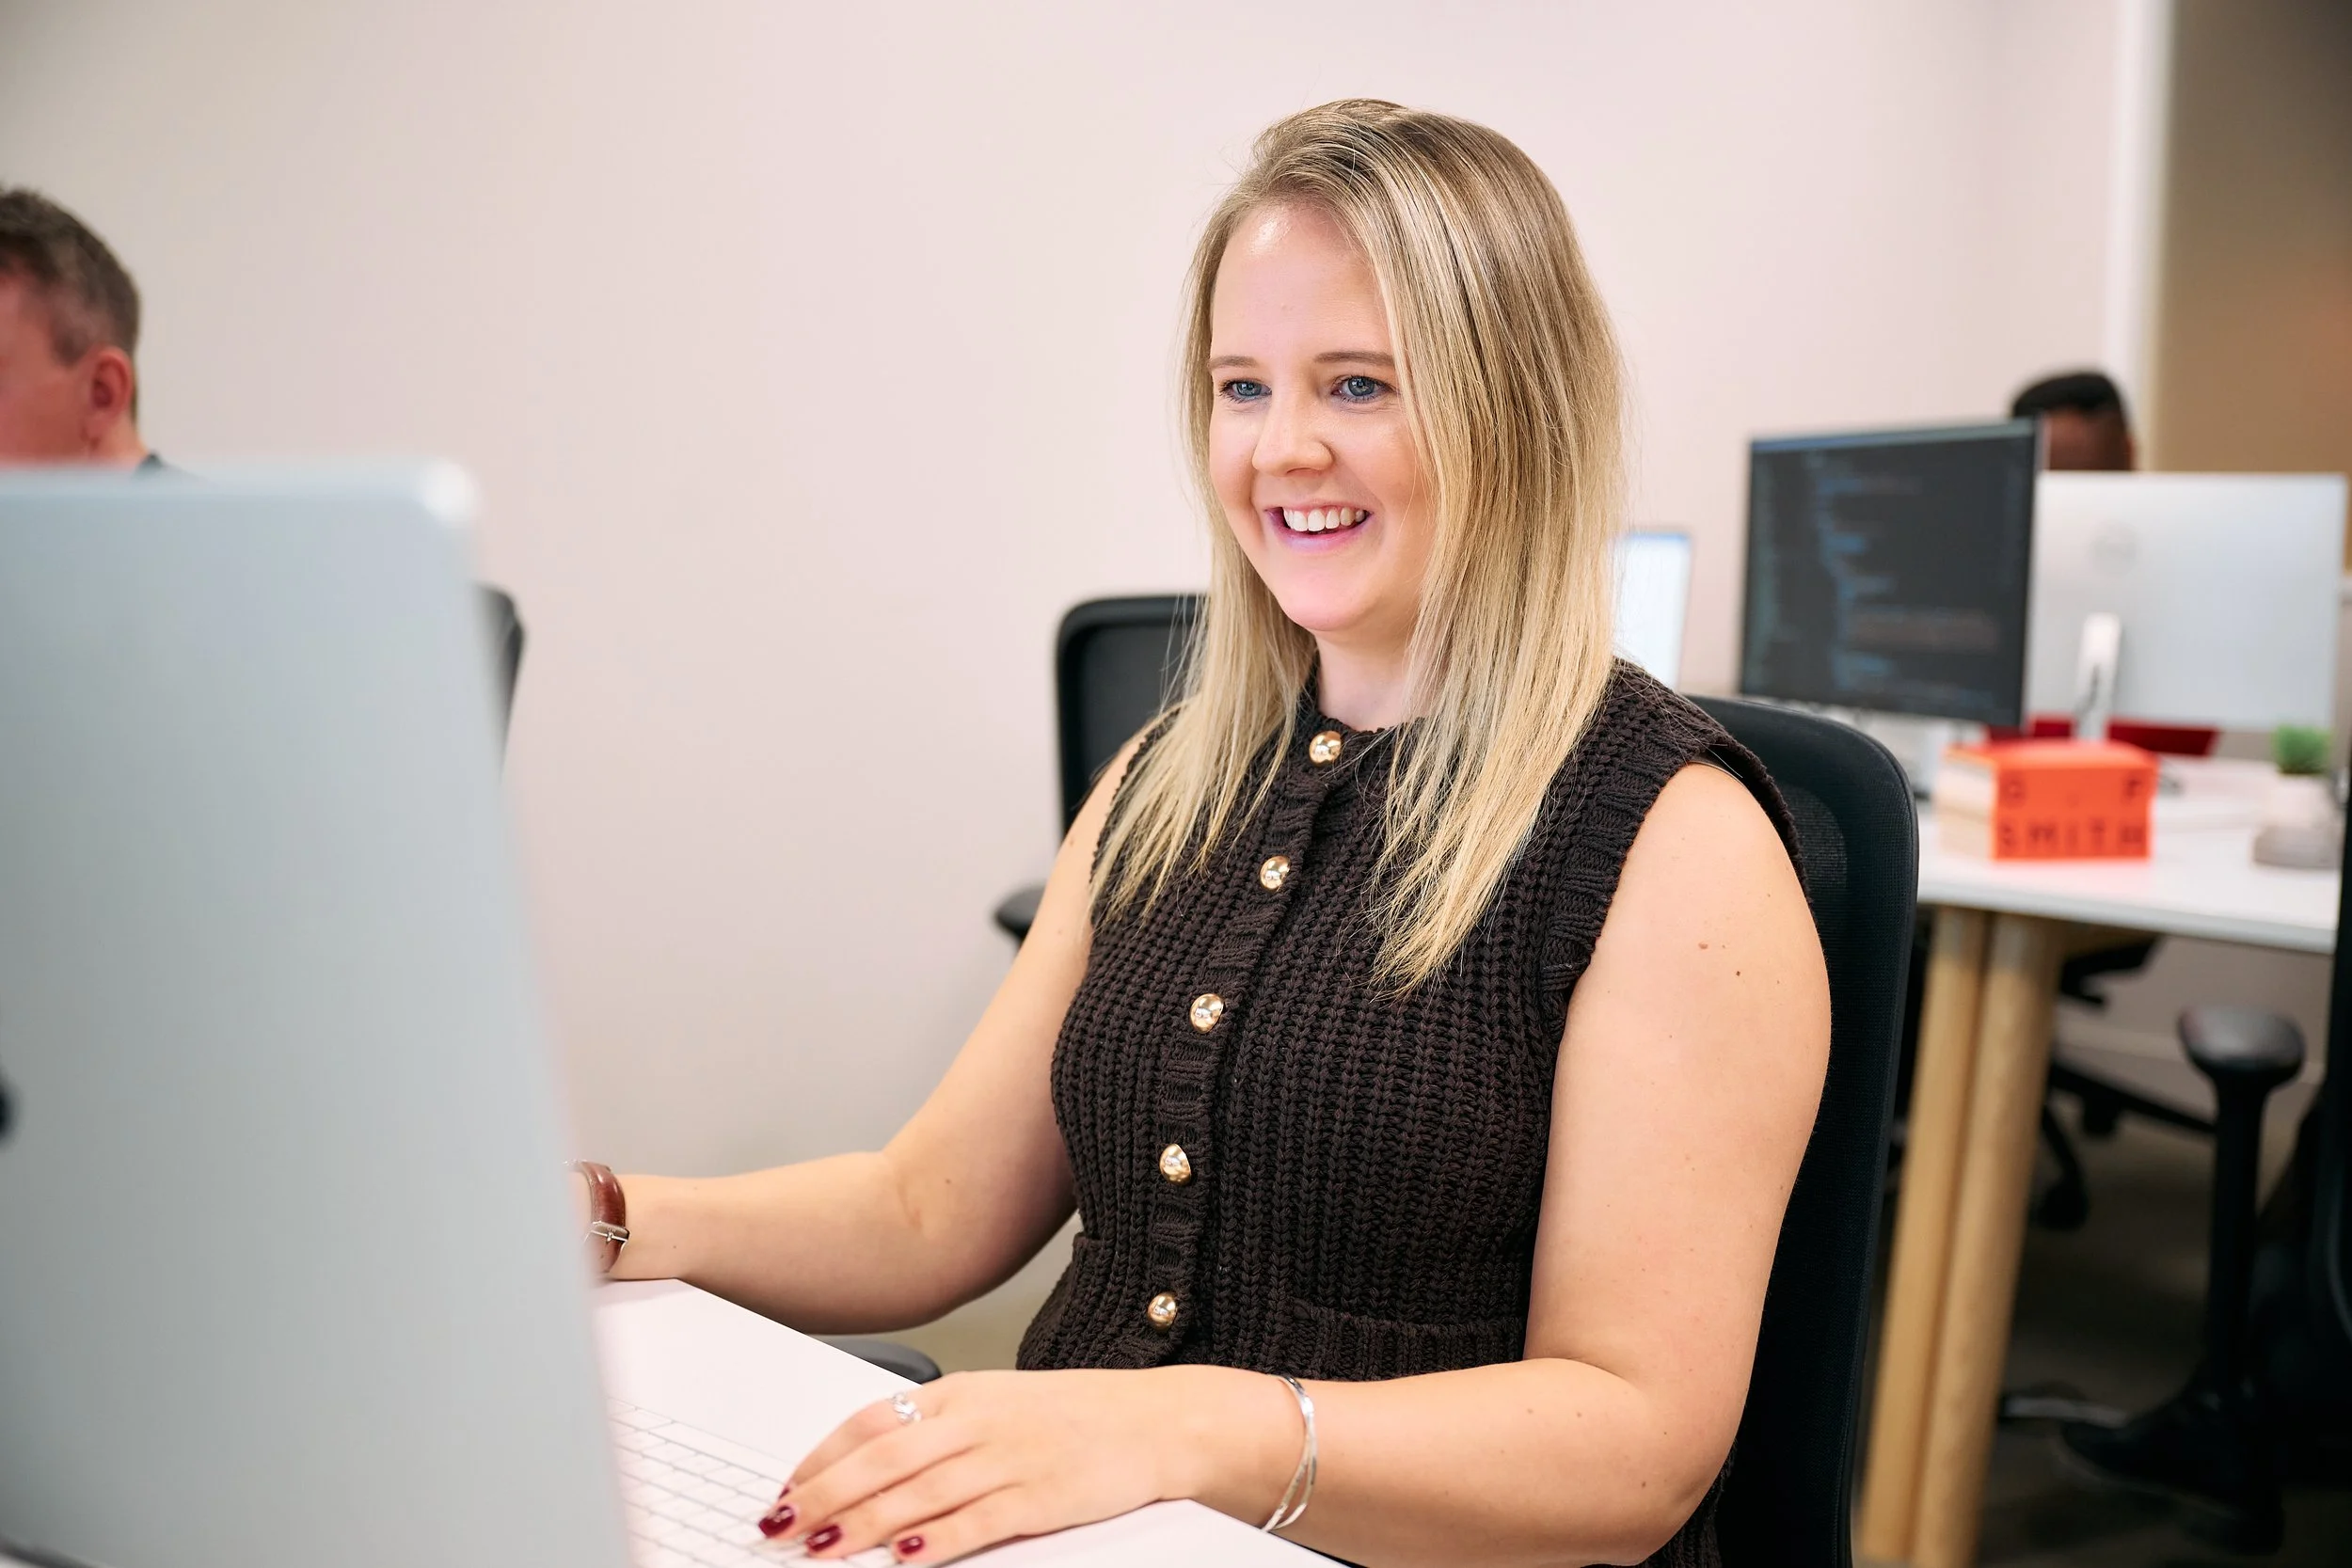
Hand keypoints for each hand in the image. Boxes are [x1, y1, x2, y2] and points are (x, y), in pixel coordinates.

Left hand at [767, 1367, 1269, 1562]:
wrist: (1153, 1421)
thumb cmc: (1073, 1417)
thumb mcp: (997, 1404)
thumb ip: (938, 1431)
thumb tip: (869, 1463)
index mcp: (961, 1394)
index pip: (872, 1421)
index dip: (821, 1457)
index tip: (785, 1489)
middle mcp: (977, 1422)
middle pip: (883, 1459)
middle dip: (823, 1496)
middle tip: (781, 1527)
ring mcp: (1009, 1459)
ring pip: (919, 1493)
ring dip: (864, 1523)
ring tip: (823, 1550)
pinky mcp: (1041, 1498)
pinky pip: (978, 1521)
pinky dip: (938, 1540)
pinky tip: (906, 1558)